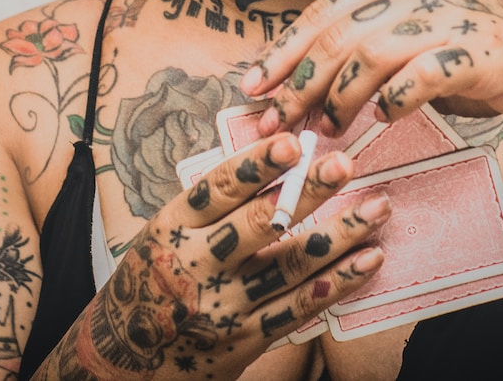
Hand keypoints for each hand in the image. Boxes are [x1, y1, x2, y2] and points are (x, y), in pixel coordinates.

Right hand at [67, 133, 386, 379]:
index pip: (216, 189)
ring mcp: (224, 305)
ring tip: (377, 209)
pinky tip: (367, 259)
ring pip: (290, 266)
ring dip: (339, 235)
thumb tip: (268, 157)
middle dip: (306, 193)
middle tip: (343, 165)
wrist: (126, 360)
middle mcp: (197, 266)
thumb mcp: (161, 235)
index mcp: (171, 229)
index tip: (292, 142)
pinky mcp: (246, 338)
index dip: (255, 164)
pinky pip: (300, 307)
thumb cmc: (151, 282)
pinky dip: (337, 282)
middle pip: (259, 225)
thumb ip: (209, 206)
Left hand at [240, 0, 502, 147]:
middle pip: (339, 34)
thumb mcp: (417, 38)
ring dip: (339, 98)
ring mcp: (451, 16)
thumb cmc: (479, 57)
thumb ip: (368, 48)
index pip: (326, 10)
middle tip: (277, 122)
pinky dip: (393, 101)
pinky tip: (386, 118)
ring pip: (370, 55)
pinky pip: (419, 77)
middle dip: (299, 82)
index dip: (284, 49)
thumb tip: (302, 84)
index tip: (252, 86)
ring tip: (327, 129)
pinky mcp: (477, 51)